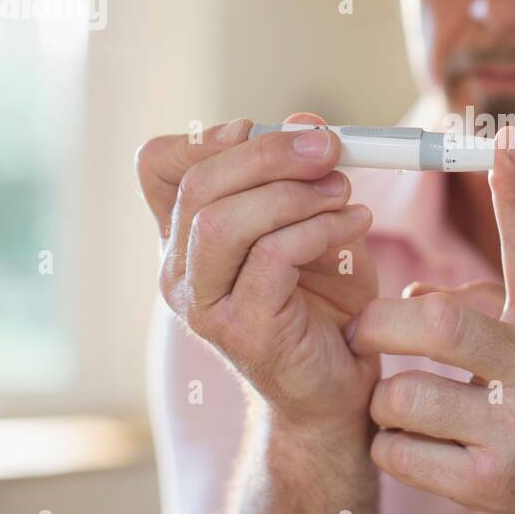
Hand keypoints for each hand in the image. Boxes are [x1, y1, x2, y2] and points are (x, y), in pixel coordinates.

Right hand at [136, 113, 379, 439]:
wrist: (339, 389)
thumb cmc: (325, 303)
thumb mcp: (315, 223)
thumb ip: (304, 175)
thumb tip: (307, 125)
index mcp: (187, 236)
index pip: (159, 166)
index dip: (206, 137)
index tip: (262, 127)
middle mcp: (180, 269)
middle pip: (197, 184)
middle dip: (269, 153)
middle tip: (329, 148)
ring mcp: (204, 304)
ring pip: (222, 220)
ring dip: (294, 193)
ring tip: (345, 193)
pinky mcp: (241, 329)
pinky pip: (270, 257)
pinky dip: (319, 229)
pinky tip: (356, 227)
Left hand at [347, 128, 514, 513]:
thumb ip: (489, 307)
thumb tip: (410, 298)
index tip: (505, 143)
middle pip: (438, 324)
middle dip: (377, 326)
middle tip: (359, 331)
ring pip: (404, 393)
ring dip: (383, 398)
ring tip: (398, 404)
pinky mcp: (490, 484)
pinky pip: (399, 451)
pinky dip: (389, 445)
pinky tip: (412, 447)